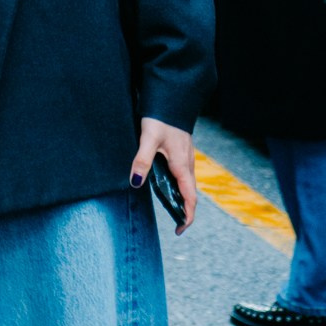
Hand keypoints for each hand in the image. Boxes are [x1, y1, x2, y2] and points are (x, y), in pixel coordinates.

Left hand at [130, 117, 196, 233]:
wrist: (173, 96)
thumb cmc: (162, 116)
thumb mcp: (149, 137)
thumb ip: (142, 160)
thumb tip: (135, 182)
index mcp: (182, 164)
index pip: (190, 197)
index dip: (187, 216)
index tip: (180, 229)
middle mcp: (188, 162)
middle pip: (190, 192)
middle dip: (185, 209)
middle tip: (175, 222)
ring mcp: (187, 156)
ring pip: (187, 182)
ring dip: (182, 197)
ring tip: (171, 207)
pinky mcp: (182, 150)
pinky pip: (184, 173)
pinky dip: (179, 184)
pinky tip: (167, 183)